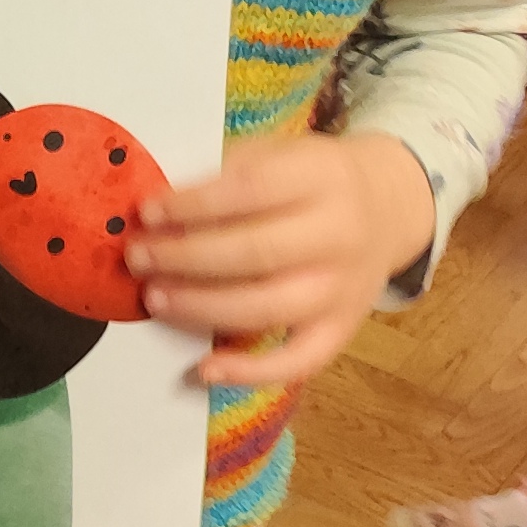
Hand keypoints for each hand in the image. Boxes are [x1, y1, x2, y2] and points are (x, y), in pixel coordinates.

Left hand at [127, 130, 432, 388]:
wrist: (388, 207)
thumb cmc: (313, 179)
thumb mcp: (282, 153)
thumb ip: (229, 171)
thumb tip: (160, 206)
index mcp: (321, 178)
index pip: (250, 190)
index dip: (194, 205)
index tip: (148, 212)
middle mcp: (338, 235)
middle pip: (255, 253)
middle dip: (185, 258)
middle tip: (137, 257)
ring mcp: (341, 289)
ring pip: (267, 308)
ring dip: (201, 308)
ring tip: (154, 298)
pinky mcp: (341, 330)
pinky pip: (296, 361)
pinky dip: (248, 373)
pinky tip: (202, 369)